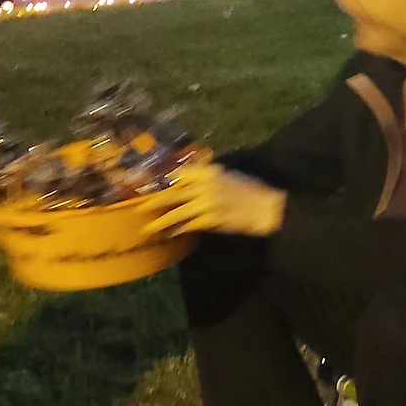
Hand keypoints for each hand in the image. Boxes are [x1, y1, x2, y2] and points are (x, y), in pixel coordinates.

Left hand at [141, 164, 286, 237]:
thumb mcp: (226, 174)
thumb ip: (205, 174)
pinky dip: (177, 230)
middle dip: (155, 201)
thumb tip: (185, 177)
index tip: (156, 186)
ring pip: (177, 212)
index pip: (180, 174)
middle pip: (173, 193)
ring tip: (148, 227)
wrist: (265, 207)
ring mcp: (205, 204)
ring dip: (161, 221)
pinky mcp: (210, 220)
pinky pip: (188, 226)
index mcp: (208, 171)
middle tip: (140, 206)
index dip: (166, 181)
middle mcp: (204, 186)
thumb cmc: (248, 188)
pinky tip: (169, 234)